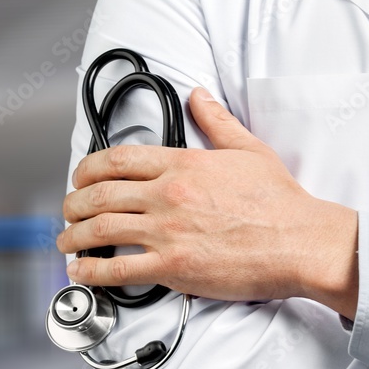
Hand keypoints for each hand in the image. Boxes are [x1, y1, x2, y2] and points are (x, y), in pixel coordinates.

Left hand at [56, 88, 358, 319]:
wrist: (302, 242)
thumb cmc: (280, 202)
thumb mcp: (248, 149)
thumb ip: (217, 121)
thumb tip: (200, 96)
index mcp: (183, 165)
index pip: (117, 160)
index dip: (87, 168)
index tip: (79, 177)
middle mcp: (168, 195)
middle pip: (100, 194)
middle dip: (73, 203)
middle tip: (67, 210)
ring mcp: (167, 232)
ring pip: (101, 229)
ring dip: (74, 235)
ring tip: (66, 240)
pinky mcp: (173, 268)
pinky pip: (118, 268)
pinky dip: (91, 271)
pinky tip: (79, 271)